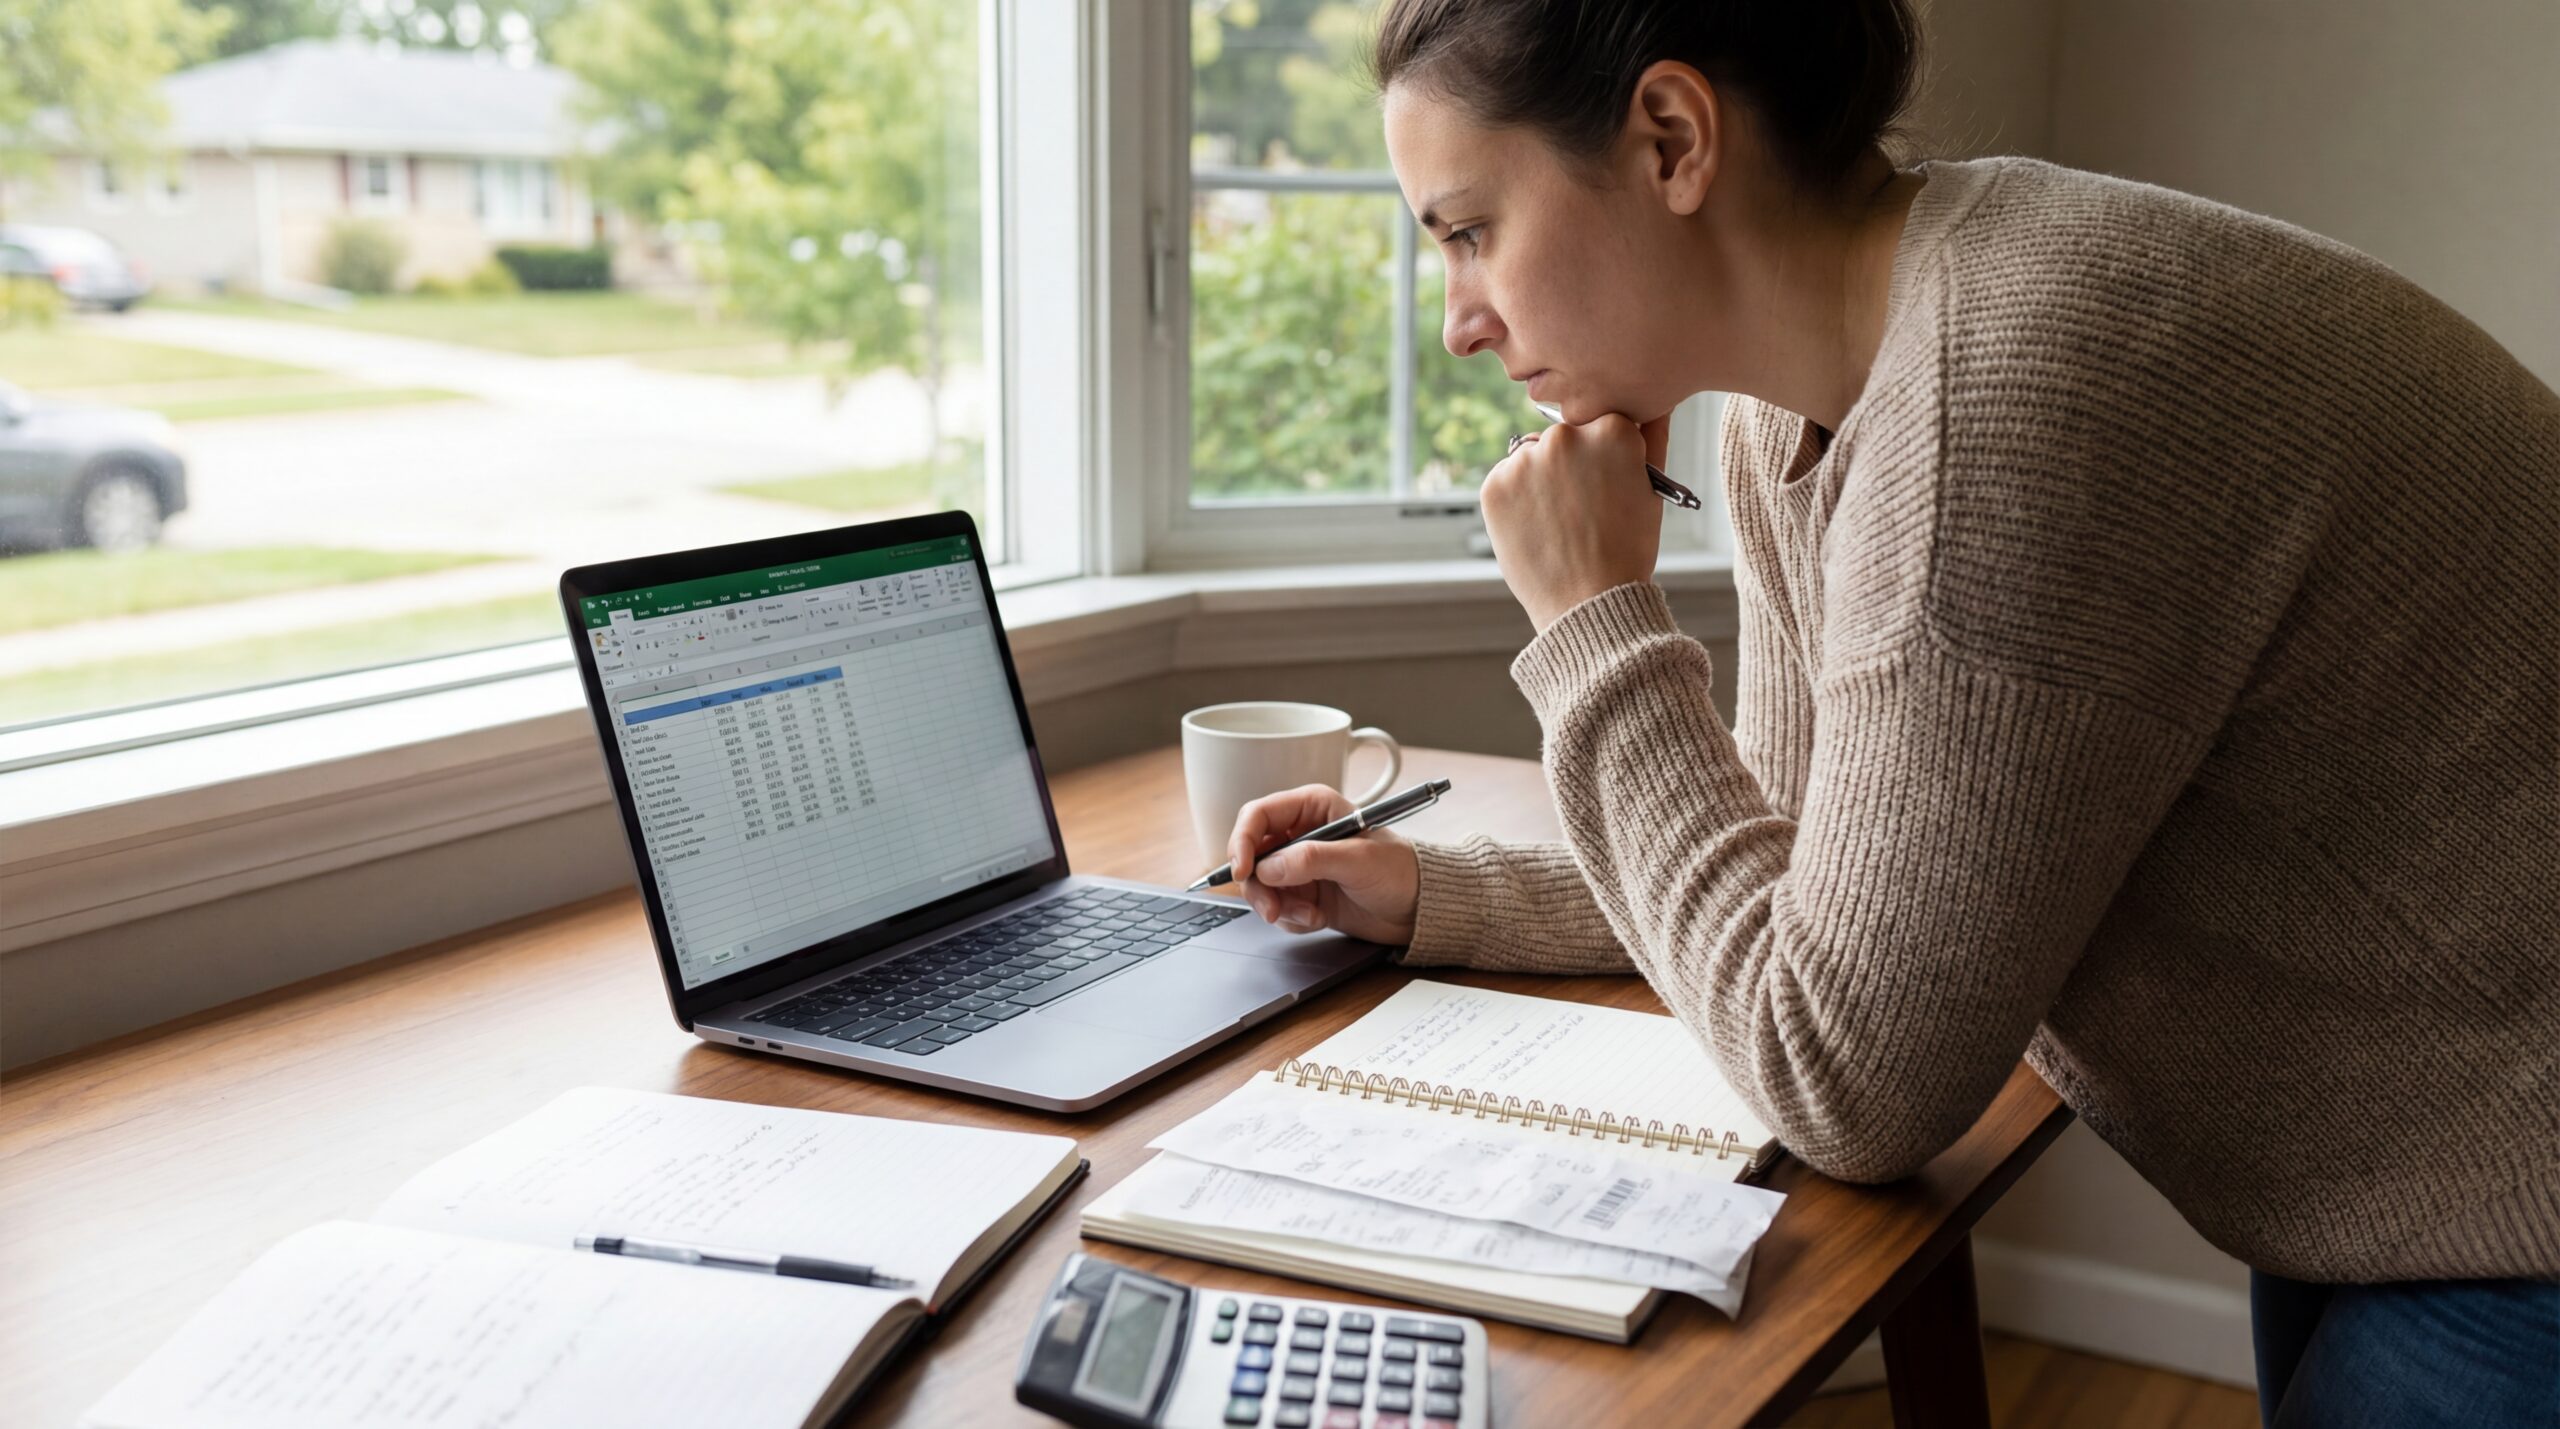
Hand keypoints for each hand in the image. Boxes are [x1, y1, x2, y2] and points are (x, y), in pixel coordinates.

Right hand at [1225, 784, 1419, 945]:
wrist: (1420, 909)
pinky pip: (1277, 908)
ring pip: (1260, 886)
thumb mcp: (1358, 861)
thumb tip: (1268, 868)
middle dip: (1259, 885)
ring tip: (1310, 915)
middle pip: (1251, 855)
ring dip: (1279, 906)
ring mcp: (1300, 867)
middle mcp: (1301, 834)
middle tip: (1272, 909)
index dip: (1242, 840)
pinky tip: (1319, 918)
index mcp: (1312, 808)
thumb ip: (1311, 860)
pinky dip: (1293, 919)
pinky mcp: (1303, 894)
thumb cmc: (1401, 871)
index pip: (1258, 815)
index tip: (1242, 870)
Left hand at [1481, 412, 1670, 631]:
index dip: (1604, 457)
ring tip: (1557, 522)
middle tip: (1579, 509)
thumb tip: (1655, 404)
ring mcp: (1525, 459)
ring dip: (1539, 478)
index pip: (1602, 425)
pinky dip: (1514, 499)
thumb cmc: (1628, 549)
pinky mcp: (1494, 484)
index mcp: (1612, 429)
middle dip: (1569, 463)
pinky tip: (1535, 527)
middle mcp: (1566, 436)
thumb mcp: (1651, 489)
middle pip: (1564, 437)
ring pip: (1531, 457)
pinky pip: (1504, 480)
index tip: (1606, 485)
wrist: (1589, 603)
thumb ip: (1653, 438)